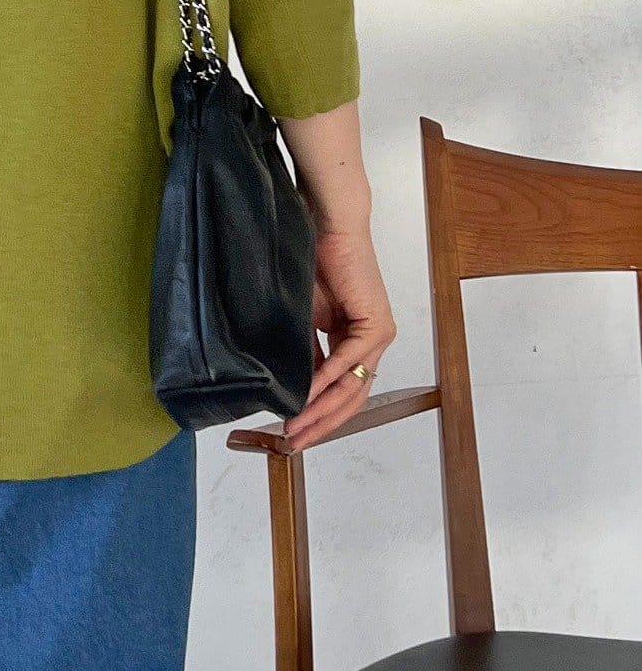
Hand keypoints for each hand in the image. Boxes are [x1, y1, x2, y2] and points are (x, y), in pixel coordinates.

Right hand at [284, 221, 396, 451]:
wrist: (328, 227)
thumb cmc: (314, 262)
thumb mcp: (305, 319)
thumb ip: (307, 352)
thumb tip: (298, 387)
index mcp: (356, 341)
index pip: (343, 391)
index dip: (318, 415)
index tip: (292, 432)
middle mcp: (373, 343)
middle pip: (352, 398)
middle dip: (321, 423)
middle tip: (294, 442)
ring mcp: (378, 336)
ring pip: (353, 386)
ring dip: (322, 409)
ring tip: (295, 426)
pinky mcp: (376, 325)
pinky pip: (349, 362)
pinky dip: (326, 380)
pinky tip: (307, 394)